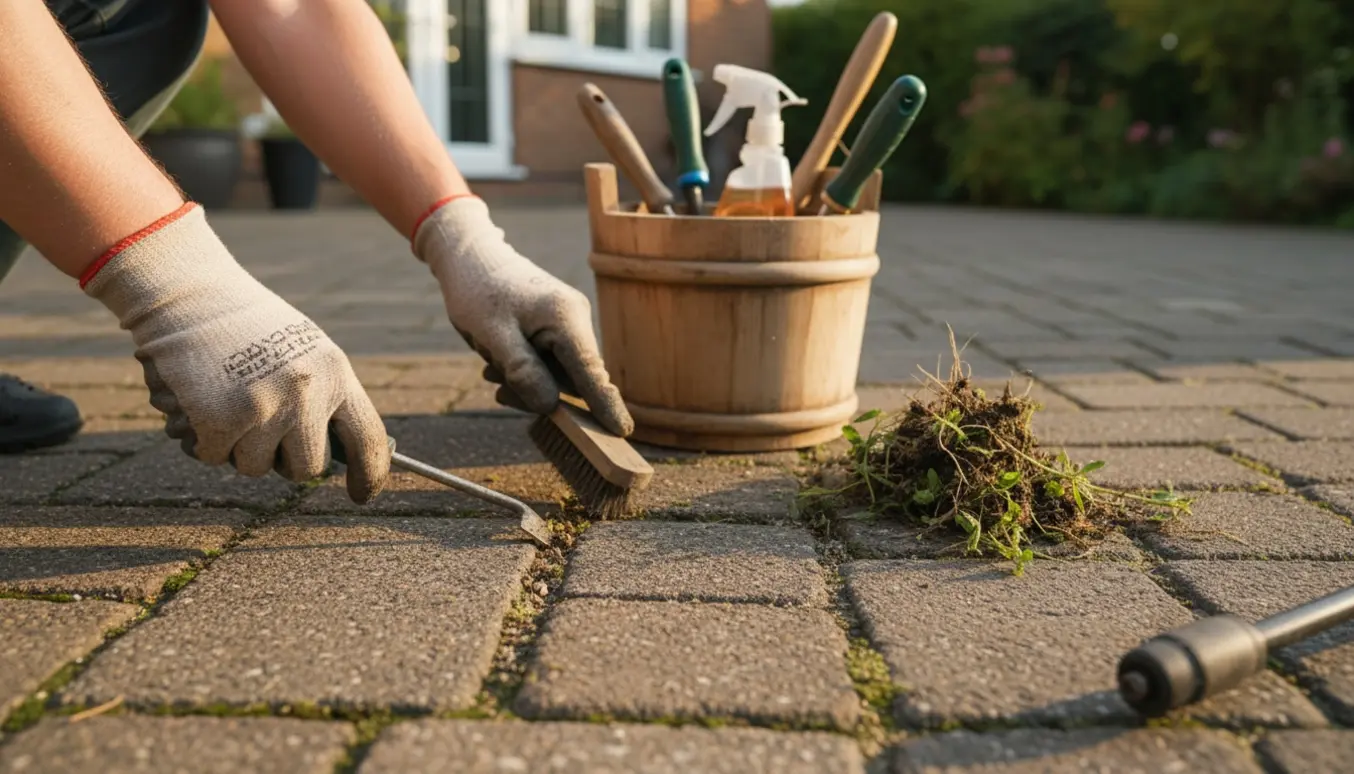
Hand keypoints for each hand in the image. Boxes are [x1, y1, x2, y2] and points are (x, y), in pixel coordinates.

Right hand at [82, 203, 390, 502]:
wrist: (186, 293)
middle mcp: (307, 392)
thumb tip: (334, 457)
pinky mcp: (221, 420)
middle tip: (262, 429)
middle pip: (308, 468)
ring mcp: (265, 408)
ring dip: (237, 446)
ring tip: (226, 399)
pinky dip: (201, 438)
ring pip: (255, 467)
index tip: (362, 495)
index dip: (369, 473)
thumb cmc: (245, 325)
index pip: (367, 437)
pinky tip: (199, 401)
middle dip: (284, 460)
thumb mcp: (302, 351)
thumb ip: (322, 397)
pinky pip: (214, 458)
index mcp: (335, 372)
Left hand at [413, 196, 632, 436]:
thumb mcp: (493, 335)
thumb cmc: (478, 291)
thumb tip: (549, 406)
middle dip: (537, 391)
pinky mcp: (556, 328)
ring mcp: (568, 324)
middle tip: (496, 385)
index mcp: (566, 318)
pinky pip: (548, 362)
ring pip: (557, 374)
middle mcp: (575, 319)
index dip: (605, 404)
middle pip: (571, 379)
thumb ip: (523, 372)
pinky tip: (498, 361)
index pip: (591, 371)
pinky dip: (525, 369)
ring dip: (526, 380)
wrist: (469, 257)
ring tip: (491, 365)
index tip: (622, 431)